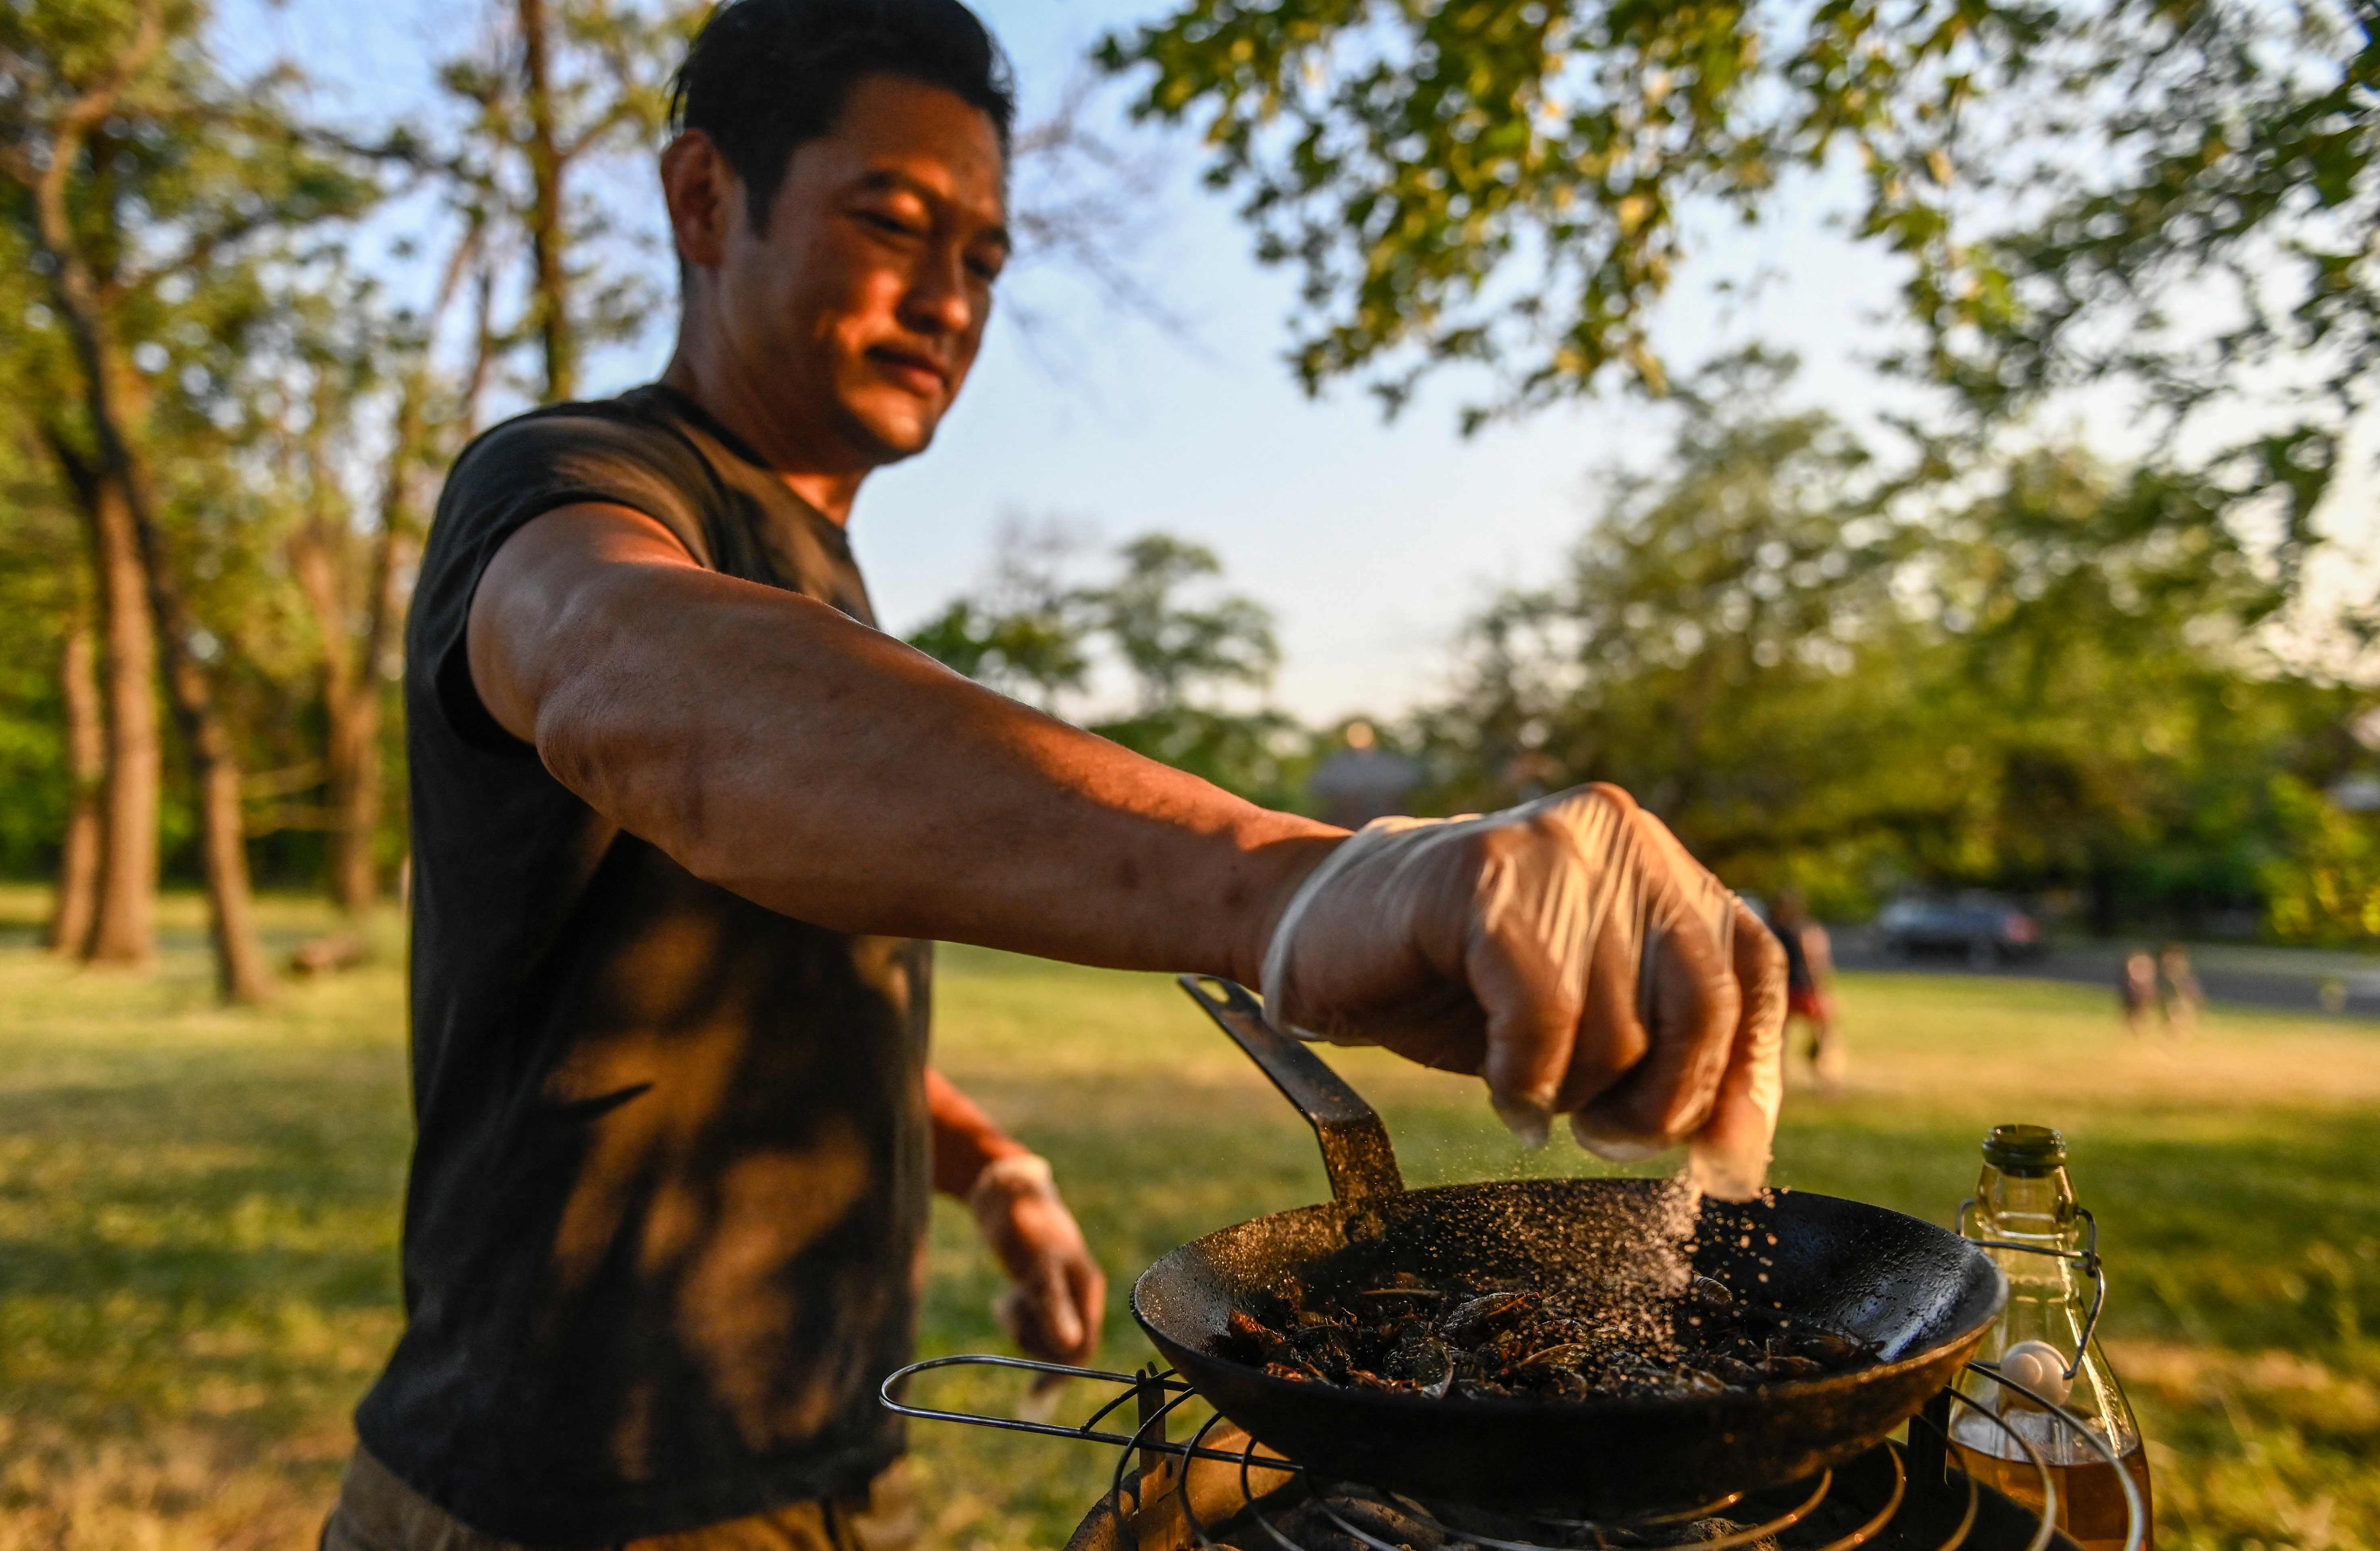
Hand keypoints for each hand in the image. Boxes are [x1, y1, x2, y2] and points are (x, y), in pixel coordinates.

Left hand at [969, 1155, 1105, 1365]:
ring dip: (1022, 1326)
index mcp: (1086, 1287)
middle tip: (1010, 1309)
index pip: (1084, 1347)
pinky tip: (1006, 1298)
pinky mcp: (1041, 1286)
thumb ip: (1054, 1305)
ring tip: (1007, 1299)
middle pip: (1062, 1345)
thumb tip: (1072, 1346)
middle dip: (1033, 1338)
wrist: (1001, 1190)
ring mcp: (1060, 1290)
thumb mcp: (1038, 1266)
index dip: (1061, 1373)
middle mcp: (1078, 1292)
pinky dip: (1017, 1316)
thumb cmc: (1023, 1223)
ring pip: (1044, 1334)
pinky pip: (1033, 1320)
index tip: (1034, 1395)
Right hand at [1261, 783, 1786, 1198]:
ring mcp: (1550, 848)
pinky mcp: (1478, 881)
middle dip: (1663, 1100)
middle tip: (1605, 1138)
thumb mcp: (1585, 1020)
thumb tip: (1739, 1161)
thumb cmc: (1455, 985)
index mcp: (1657, 861)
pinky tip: (1502, 1094)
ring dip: (1574, 1091)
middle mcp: (1621, 836)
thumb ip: (1668, 1059)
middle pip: (1702, 1003)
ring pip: (1620, 1022)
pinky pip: (1541, 1014)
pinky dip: (1524, 1079)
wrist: (1317, 929)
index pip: (1753, 968)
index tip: (1718, 1159)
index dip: (1746, 1072)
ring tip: (1526, 1087)